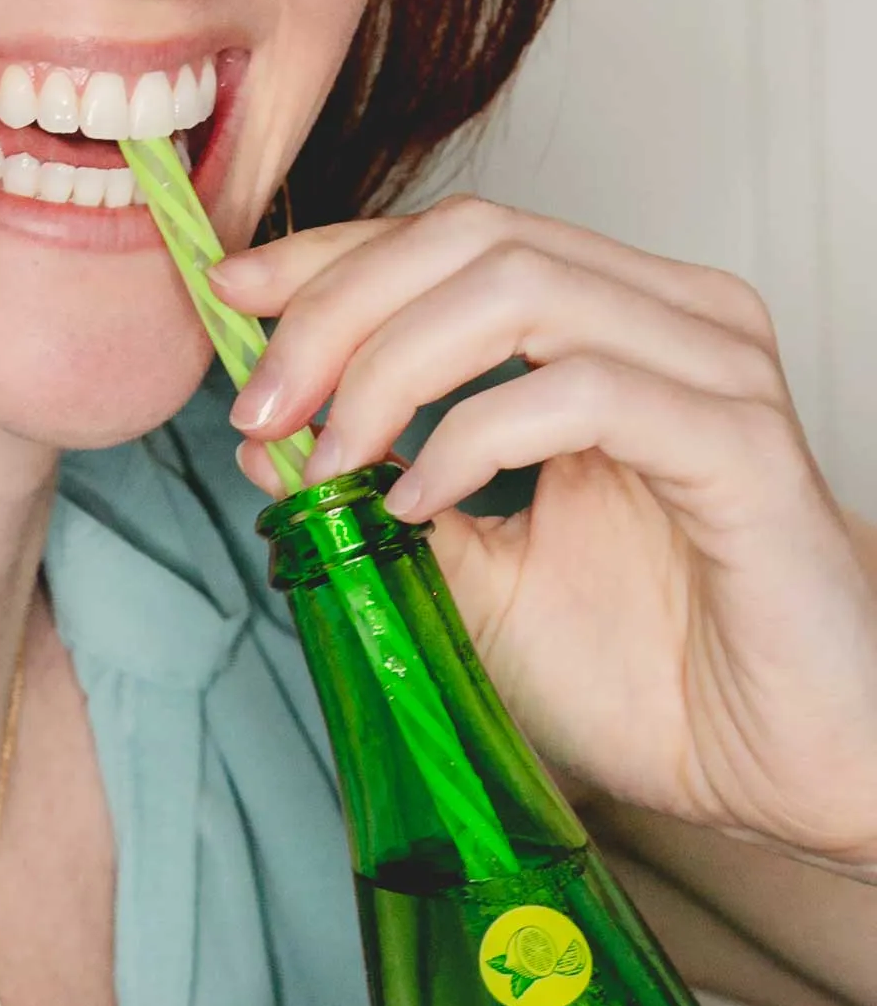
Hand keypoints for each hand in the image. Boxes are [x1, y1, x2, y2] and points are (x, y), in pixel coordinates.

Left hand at [212, 196, 876, 875]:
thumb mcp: (462, 573)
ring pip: (517, 289)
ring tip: (329, 462)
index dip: (327, 256)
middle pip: (470, 237)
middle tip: (260, 405)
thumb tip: (263, 437)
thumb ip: (368, 491)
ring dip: (388, 367)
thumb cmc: (642, 668)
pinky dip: (474, 437)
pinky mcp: (740, 444)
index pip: (448, 238)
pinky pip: (585, 391)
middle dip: (335, 308)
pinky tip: (420, 503)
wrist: (778, 767)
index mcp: (606, 323)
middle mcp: (666, 318)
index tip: (228, 300)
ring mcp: (712, 371)